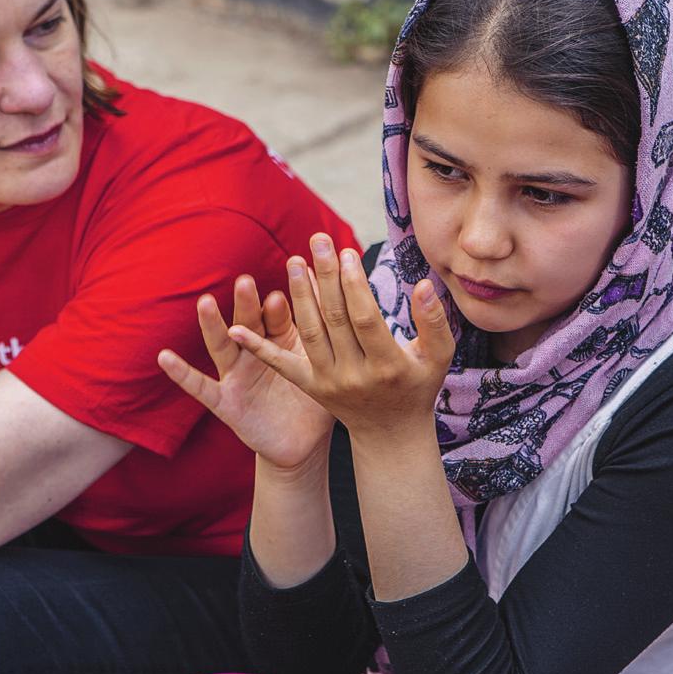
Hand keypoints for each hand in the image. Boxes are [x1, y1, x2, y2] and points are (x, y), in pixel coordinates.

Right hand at [158, 275, 333, 469]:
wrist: (305, 444)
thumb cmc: (314, 399)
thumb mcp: (315, 365)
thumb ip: (319, 335)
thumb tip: (332, 293)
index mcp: (278, 342)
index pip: (276, 317)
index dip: (278, 304)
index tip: (278, 291)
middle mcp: (253, 354)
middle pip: (248, 324)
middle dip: (246, 304)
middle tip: (246, 282)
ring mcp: (236, 376)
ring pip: (222, 346)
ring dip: (212, 325)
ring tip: (206, 303)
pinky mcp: (225, 403)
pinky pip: (200, 387)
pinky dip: (182, 374)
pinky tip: (165, 357)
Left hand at [228, 235, 454, 442]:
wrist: (390, 433)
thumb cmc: (418, 386)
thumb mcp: (438, 357)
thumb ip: (433, 320)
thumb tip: (424, 284)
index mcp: (387, 365)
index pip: (365, 317)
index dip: (354, 284)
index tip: (347, 252)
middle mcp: (355, 375)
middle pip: (334, 318)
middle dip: (324, 276)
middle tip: (317, 240)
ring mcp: (329, 382)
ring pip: (310, 332)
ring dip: (299, 296)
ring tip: (293, 261)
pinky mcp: (310, 387)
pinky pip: (281, 365)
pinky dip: (257, 348)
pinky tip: (234, 329)